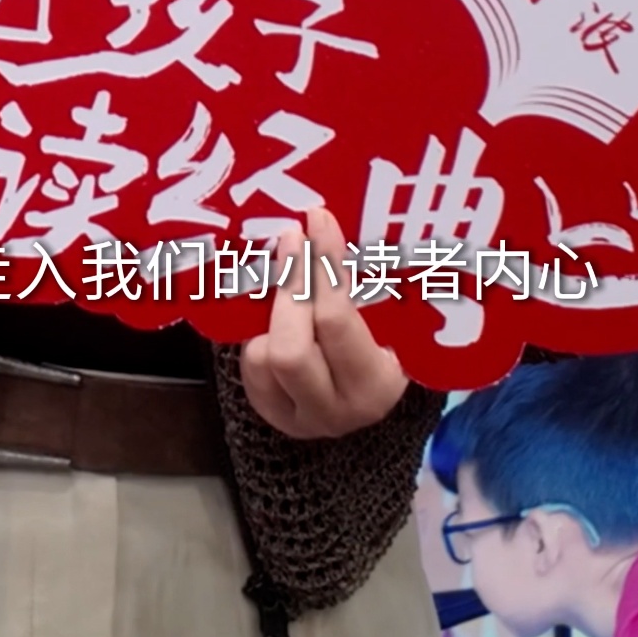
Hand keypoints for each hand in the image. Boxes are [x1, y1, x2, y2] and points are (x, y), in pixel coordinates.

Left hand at [240, 208, 407, 438]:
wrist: (365, 394)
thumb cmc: (383, 342)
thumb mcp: (386, 322)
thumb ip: (360, 286)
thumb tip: (326, 219)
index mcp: (376, 385)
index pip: (336, 322)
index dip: (323, 267)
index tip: (318, 220)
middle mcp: (337, 410)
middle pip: (291, 349)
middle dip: (289, 286)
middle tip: (292, 237)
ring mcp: (299, 417)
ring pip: (264, 356)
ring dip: (272, 312)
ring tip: (288, 274)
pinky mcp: (270, 412)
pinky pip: (250, 366)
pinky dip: (259, 333)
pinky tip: (276, 310)